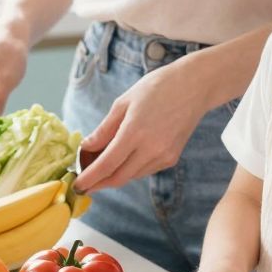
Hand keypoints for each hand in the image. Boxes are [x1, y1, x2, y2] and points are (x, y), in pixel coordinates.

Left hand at [76, 53, 212, 192]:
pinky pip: (145, 170)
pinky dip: (130, 169)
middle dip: (99, 183)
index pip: (106, 165)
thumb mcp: (124, 102)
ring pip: (131, 176)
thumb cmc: (157, 87)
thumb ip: (104, 129)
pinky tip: (124, 159)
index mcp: (135, 132)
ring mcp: (163, 156)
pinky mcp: (172, 158)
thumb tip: (87, 147)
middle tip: (84, 183)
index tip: (77, 185)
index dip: (89, 178)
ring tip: (100, 167)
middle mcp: (151, 149)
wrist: (195, 86)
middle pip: (118, 177)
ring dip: (114, 175)